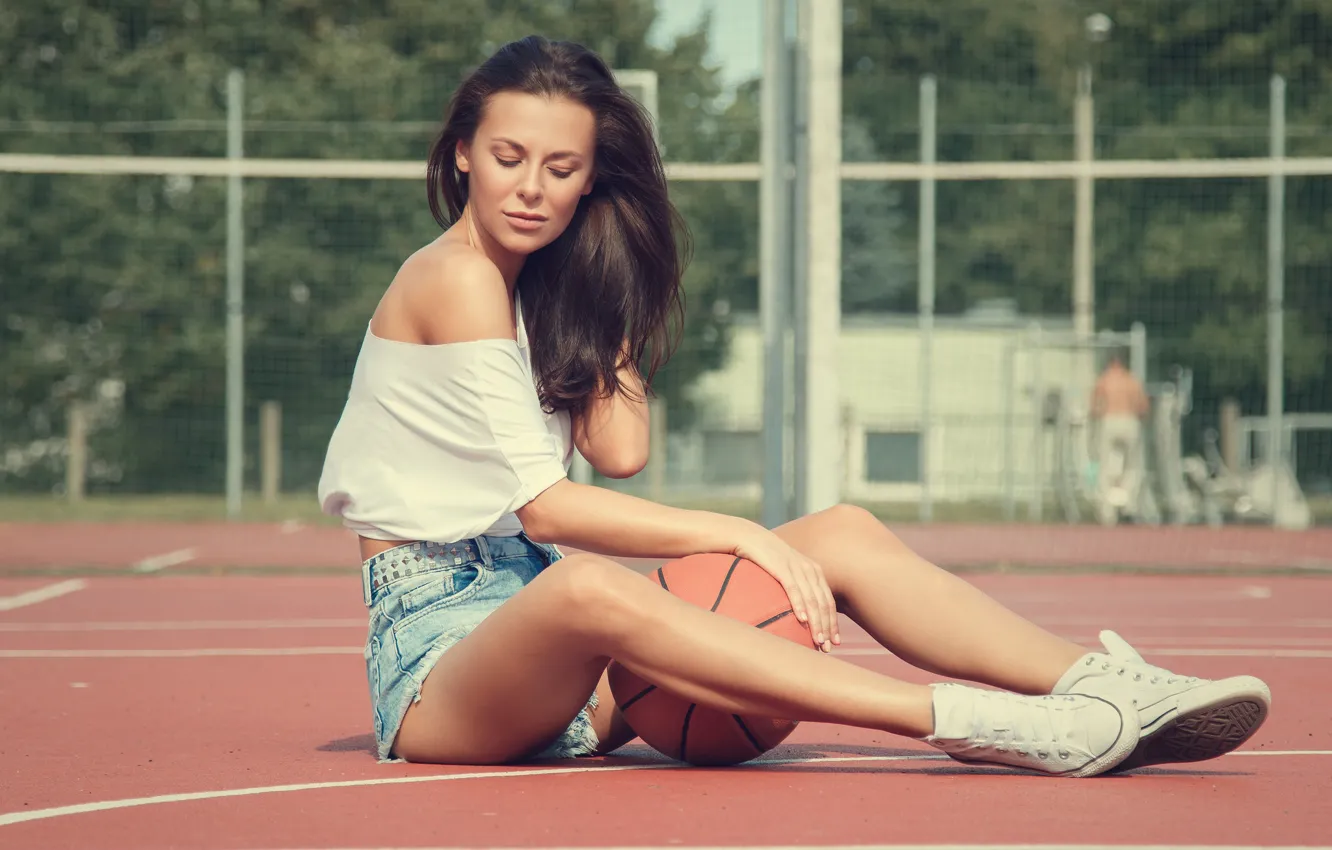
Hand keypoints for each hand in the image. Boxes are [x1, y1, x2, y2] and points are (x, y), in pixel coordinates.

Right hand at [731, 526, 838, 652]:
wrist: (750, 537)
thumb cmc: (767, 559)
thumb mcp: (788, 572)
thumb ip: (798, 588)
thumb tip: (802, 614)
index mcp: (815, 571)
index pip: (829, 602)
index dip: (833, 623)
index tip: (835, 642)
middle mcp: (809, 569)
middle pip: (823, 603)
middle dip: (827, 628)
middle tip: (827, 648)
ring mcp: (796, 567)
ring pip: (811, 599)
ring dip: (816, 622)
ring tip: (817, 640)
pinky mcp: (781, 567)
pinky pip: (793, 589)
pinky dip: (799, 604)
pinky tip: (802, 619)